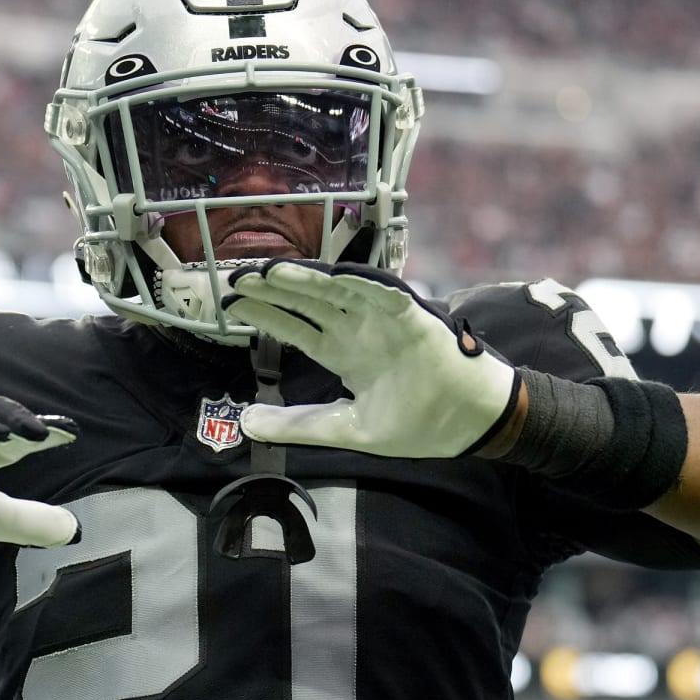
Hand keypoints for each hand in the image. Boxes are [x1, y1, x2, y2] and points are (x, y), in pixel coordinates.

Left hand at [223, 261, 515, 457]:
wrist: (467, 425)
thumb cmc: (415, 424)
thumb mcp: (344, 429)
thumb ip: (297, 424)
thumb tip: (246, 423)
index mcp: (343, 353)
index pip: (295, 326)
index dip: (265, 314)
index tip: (231, 303)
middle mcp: (358, 330)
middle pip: (309, 301)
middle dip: (274, 289)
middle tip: (237, 277)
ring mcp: (384, 322)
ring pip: (339, 291)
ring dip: (307, 279)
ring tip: (272, 270)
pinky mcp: (414, 319)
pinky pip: (386, 295)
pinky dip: (363, 283)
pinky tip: (334, 274)